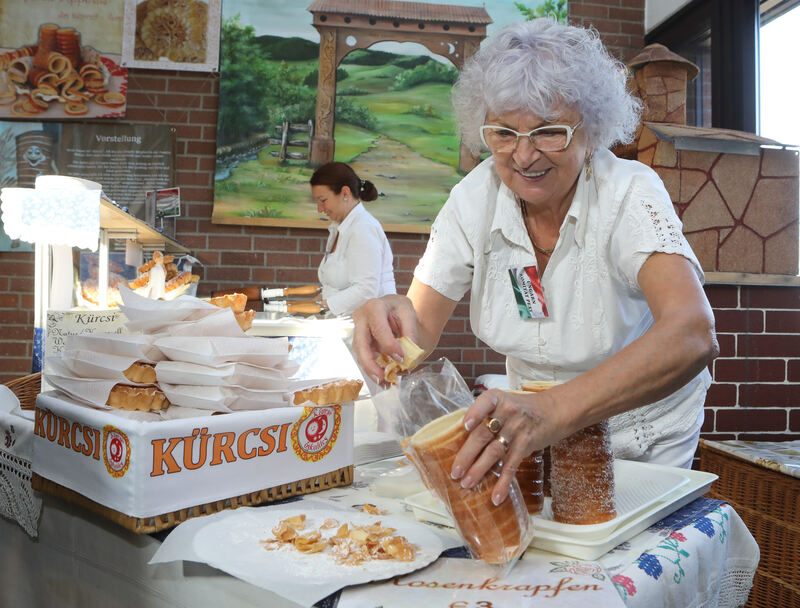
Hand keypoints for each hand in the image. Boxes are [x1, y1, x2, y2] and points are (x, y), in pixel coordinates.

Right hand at [352, 295, 419, 382]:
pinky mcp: (360, 341)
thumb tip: (408, 357)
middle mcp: (361, 318)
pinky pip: (364, 356)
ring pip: (360, 353)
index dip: (389, 345)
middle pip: (360, 343)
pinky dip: (373, 368)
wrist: (395, 308)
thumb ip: (411, 334)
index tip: (401, 358)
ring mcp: (358, 330)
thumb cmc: (400, 309)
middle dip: (370, 363)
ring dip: (371, 369)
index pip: (379, 328)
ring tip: (383, 382)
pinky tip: (382, 378)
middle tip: (381, 378)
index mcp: (374, 307)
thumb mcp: (410, 316)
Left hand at [450, 389, 559, 505]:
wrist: (553, 411)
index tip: (465, 425)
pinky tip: (496, 496)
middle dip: (467, 455)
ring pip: (494, 452)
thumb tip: (460, 441)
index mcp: (496, 399)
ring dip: (479, 469)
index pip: (485, 403)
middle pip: (483, 434)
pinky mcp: (526, 444)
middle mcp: (507, 412)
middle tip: (455, 472)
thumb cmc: (520, 409)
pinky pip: (511, 465)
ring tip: (467, 483)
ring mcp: (517, 429)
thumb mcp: (503, 403)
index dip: (475, 414)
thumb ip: (485, 416)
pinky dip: (503, 482)